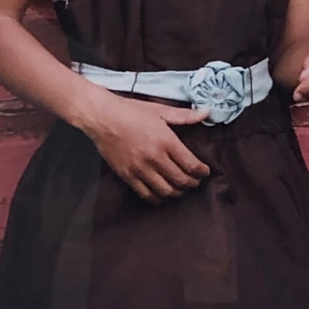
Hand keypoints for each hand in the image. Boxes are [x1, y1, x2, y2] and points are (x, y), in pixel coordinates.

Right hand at [81, 92, 210, 201]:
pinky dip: (158, 197)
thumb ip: (185, 115)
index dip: (202, 172)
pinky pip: (146, 195)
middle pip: (181, 181)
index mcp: (165, 140)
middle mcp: (154, 157)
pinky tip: (162, 193)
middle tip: (195, 181)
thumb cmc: (131, 111)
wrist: (102, 117)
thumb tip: (206, 113)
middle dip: (192, 183)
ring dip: (177, 192)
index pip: (191, 165)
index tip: (204, 171)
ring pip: (166, 191)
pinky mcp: (127, 176)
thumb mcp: (160, 110)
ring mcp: (140, 169)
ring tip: (181, 188)